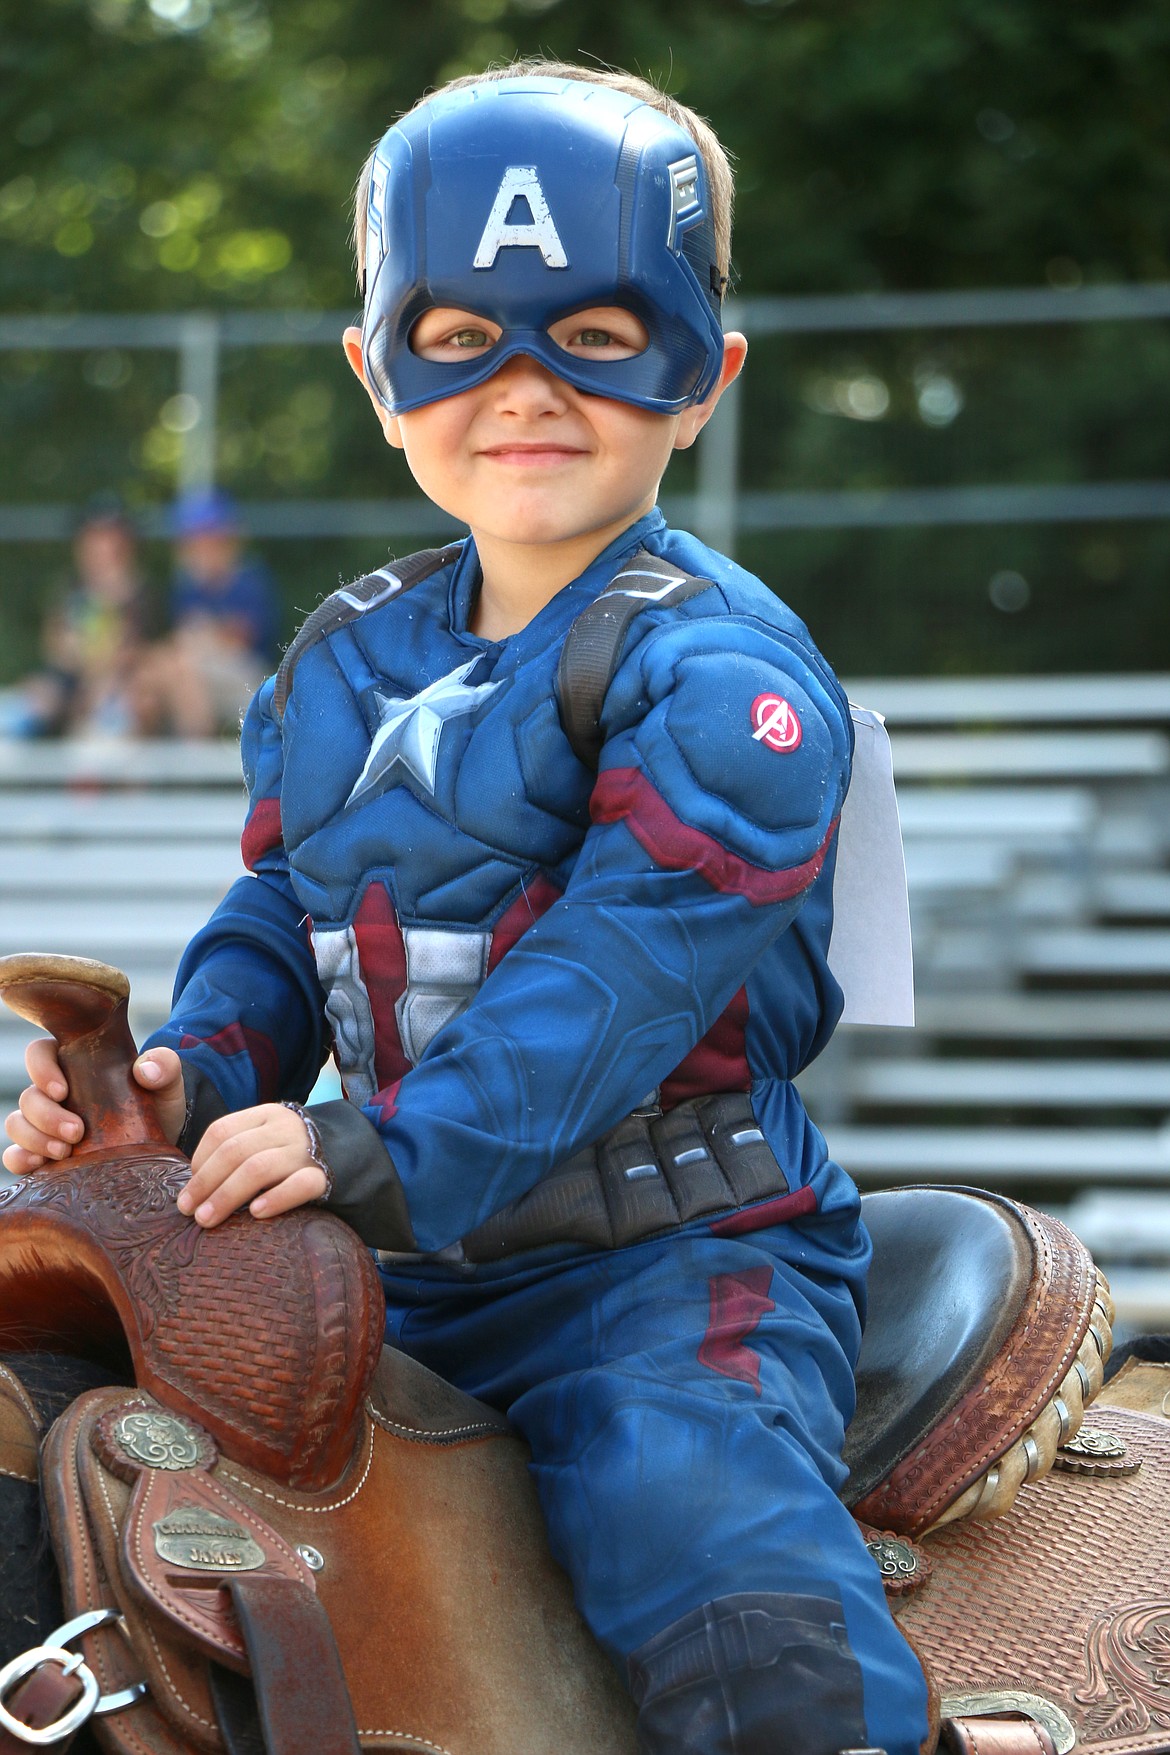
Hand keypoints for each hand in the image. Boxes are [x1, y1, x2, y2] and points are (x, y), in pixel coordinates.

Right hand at [4, 1041, 185, 1174]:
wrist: (163, 1144)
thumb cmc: (158, 1104)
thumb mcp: (168, 1082)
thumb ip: (164, 1065)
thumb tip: (144, 1070)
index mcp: (74, 1065)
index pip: (39, 1053)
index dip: (41, 1069)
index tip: (62, 1090)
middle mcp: (53, 1094)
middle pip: (28, 1096)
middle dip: (46, 1115)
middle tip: (77, 1132)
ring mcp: (45, 1125)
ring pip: (17, 1124)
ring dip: (35, 1138)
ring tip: (65, 1152)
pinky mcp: (45, 1154)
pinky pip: (15, 1156)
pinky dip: (19, 1159)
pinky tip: (40, 1165)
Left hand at [176, 1104, 326, 1227]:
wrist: (348, 1158)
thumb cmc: (289, 1158)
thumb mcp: (264, 1142)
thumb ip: (235, 1153)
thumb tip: (193, 1189)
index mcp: (265, 1114)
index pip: (221, 1131)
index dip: (199, 1162)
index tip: (189, 1192)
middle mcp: (285, 1127)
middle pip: (235, 1151)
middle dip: (205, 1183)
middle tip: (189, 1211)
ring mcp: (306, 1150)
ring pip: (259, 1167)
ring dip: (226, 1195)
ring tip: (207, 1219)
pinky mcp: (324, 1176)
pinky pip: (299, 1185)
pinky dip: (275, 1198)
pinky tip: (256, 1214)